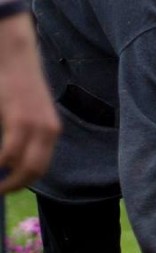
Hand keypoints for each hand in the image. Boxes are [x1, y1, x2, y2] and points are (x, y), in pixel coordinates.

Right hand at [0, 13, 60, 193]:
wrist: (17, 59)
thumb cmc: (17, 85)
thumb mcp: (27, 112)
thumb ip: (25, 134)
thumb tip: (12, 158)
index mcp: (51, 132)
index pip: (42, 165)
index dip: (25, 180)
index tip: (10, 187)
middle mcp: (48, 132)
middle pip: (35, 170)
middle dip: (16, 185)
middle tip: (0, 191)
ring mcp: (35, 126)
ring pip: (22, 164)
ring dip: (6, 178)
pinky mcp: (20, 119)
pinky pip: (10, 151)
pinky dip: (2, 162)